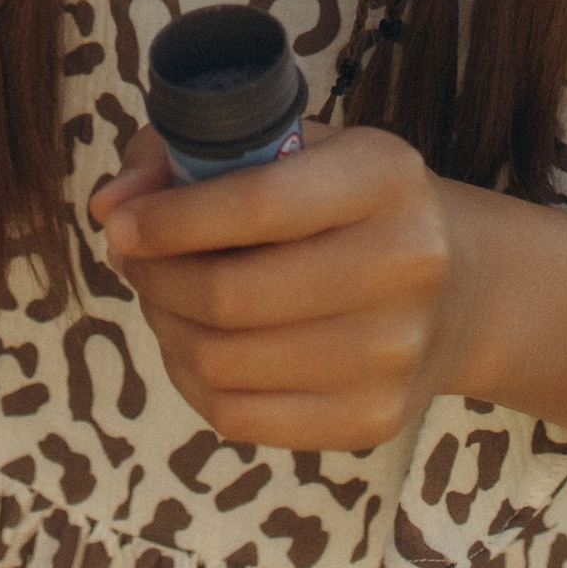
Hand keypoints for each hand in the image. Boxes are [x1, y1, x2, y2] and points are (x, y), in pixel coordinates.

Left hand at [91, 122, 479, 454]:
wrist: (457, 287)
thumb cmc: (346, 202)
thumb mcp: (293, 148)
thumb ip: (191, 156)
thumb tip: (109, 205)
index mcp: (385, 176)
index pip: (258, 204)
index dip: (170, 219)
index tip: (120, 223)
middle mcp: (405, 263)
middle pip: (232, 295)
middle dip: (154, 277)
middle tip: (132, 258)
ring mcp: (394, 353)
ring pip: (223, 362)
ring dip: (165, 328)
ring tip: (160, 298)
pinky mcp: (373, 419)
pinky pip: (239, 416)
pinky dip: (191, 381)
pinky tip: (191, 344)